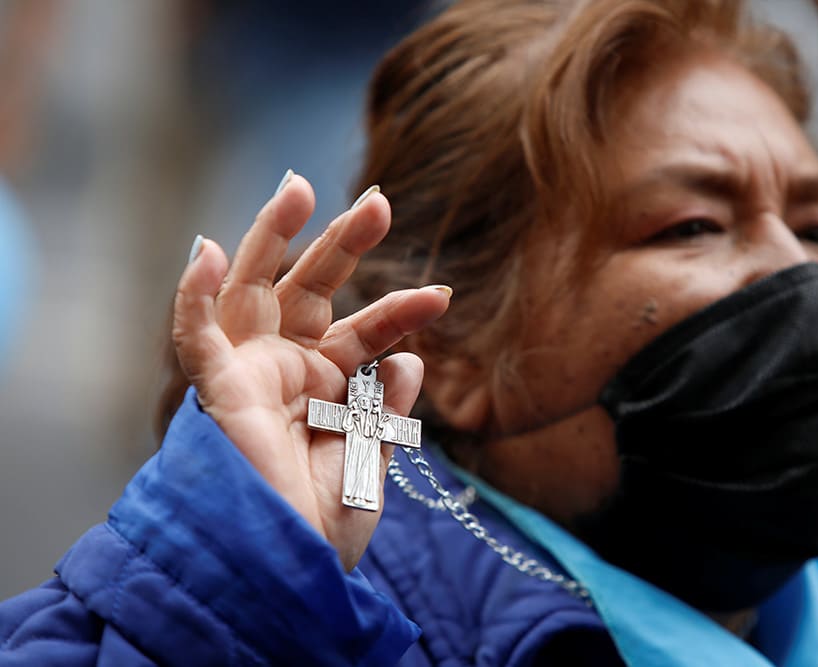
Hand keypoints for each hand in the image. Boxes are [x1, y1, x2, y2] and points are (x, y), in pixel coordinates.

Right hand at [171, 173, 449, 570]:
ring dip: (270, 237)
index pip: (363, 332)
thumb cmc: (325, 529)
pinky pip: (195, 337)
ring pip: (254, 290)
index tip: (440, 295)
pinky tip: (209, 250)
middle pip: (310, 289)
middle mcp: (286, 371)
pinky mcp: (215, 390)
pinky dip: (194, 296)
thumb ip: (387, 409)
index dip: (399, 309)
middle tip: (379, 201)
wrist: (287, 573)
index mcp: (325, 388)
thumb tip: (407, 358)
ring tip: (298, 185)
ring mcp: (250, 374)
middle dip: (342, 244)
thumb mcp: (373, 463)